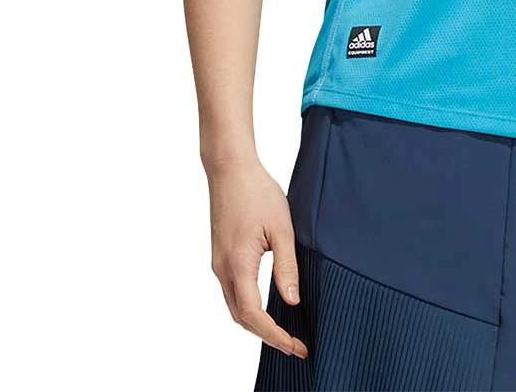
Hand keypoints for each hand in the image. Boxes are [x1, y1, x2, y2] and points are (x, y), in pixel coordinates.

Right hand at [207, 158, 308, 358]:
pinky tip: (267, 305)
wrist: (230, 169)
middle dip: (267, 336)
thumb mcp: (282, 228)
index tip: (296, 346)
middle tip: (295, 344)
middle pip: (241, 318)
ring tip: (285, 330)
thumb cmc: (258, 192)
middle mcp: (222, 269)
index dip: (275, 336)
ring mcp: (218, 263)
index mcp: (238, 265)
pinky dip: (249, 307)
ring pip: (235, 306)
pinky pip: (233, 291)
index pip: (254, 316)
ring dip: (257, 323)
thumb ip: (286, 266)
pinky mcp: (220, 255)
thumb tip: (291, 301)